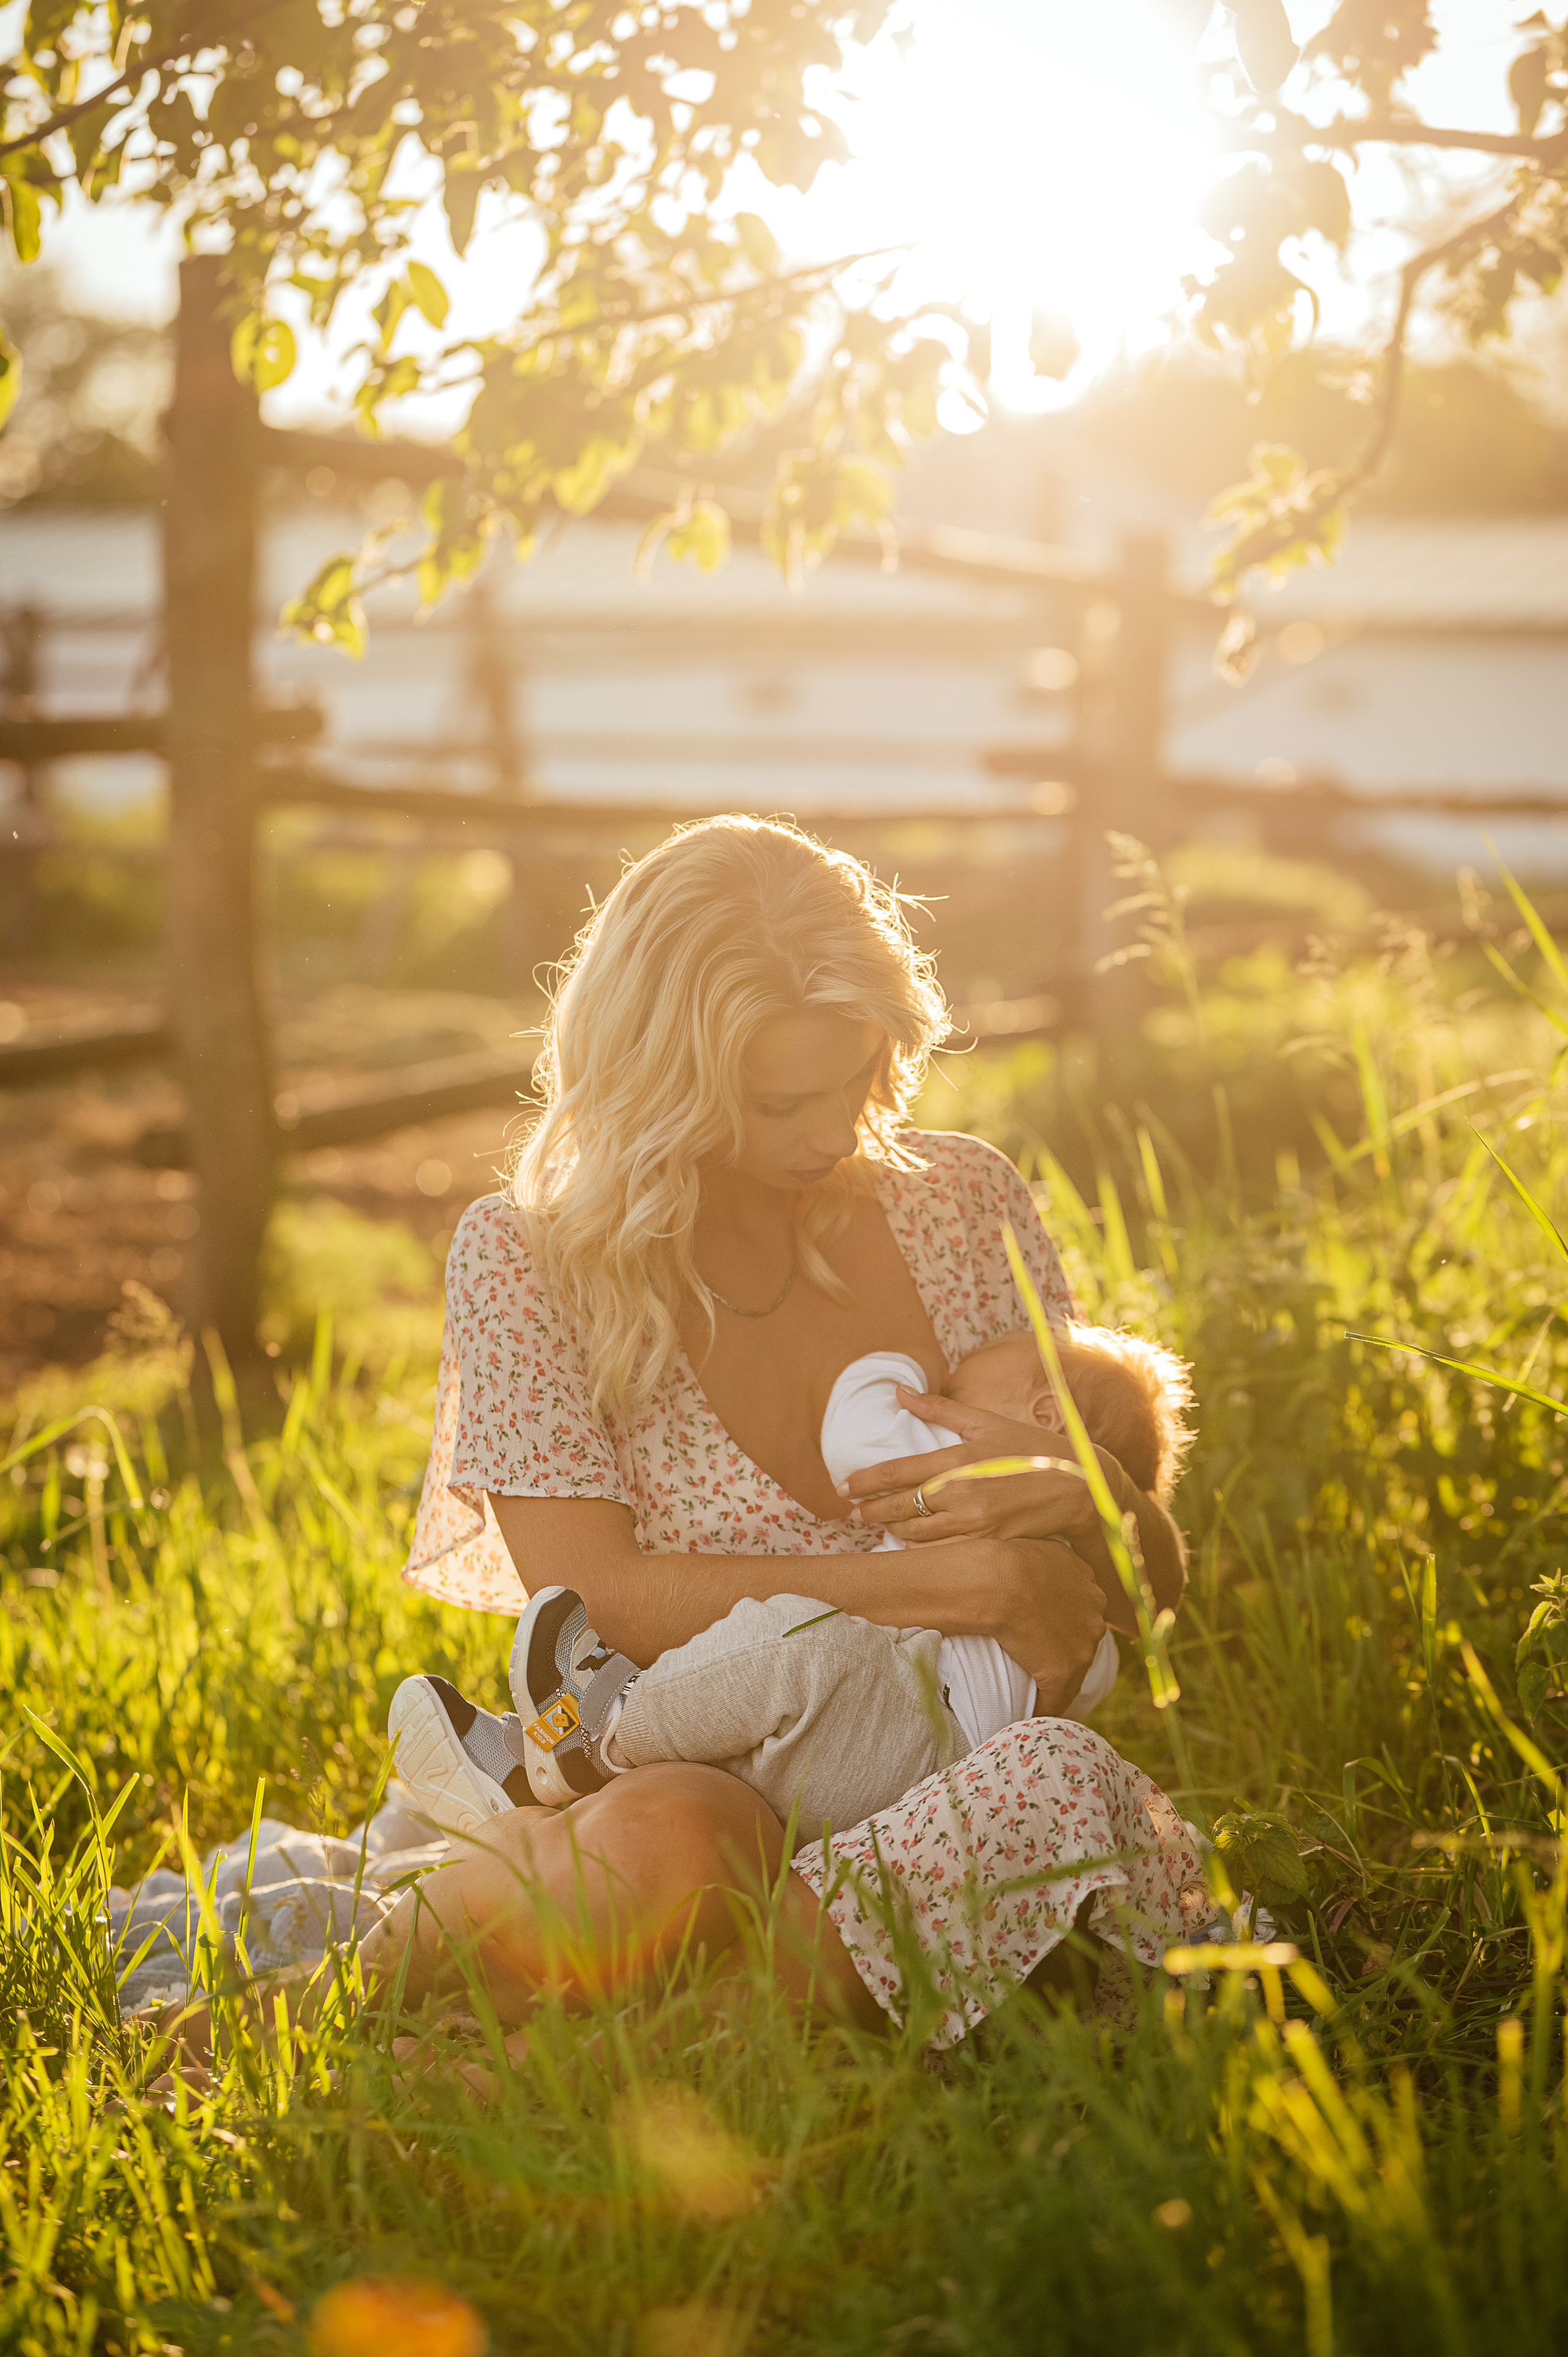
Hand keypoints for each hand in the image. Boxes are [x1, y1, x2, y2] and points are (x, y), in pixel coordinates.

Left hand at [840, 1385, 1121, 1558]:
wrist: (1079, 1486)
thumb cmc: (1031, 1449)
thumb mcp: (986, 1422)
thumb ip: (938, 1409)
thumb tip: (899, 1391)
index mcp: (958, 1459)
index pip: (896, 1473)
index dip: (864, 1482)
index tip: (843, 1487)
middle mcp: (961, 1493)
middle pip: (899, 1508)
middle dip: (870, 1511)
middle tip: (852, 1513)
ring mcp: (974, 1523)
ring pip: (916, 1535)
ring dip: (893, 1531)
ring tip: (880, 1526)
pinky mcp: (987, 1545)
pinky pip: (942, 1552)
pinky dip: (921, 1548)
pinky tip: (912, 1543)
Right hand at [982, 1535, 1108, 1711]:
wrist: (996, 1578)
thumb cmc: (1003, 1556)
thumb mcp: (1038, 1547)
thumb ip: (1051, 1560)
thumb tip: (1038, 1570)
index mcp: (1087, 1582)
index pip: (1084, 1609)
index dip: (1066, 1621)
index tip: (1049, 1630)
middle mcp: (1094, 1613)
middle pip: (1084, 1639)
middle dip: (1066, 1650)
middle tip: (1039, 1659)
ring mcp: (1081, 1644)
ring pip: (1073, 1671)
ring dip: (1057, 1684)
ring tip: (1036, 1693)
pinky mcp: (1062, 1670)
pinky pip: (1055, 1699)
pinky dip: (1043, 1710)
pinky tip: (1027, 1718)